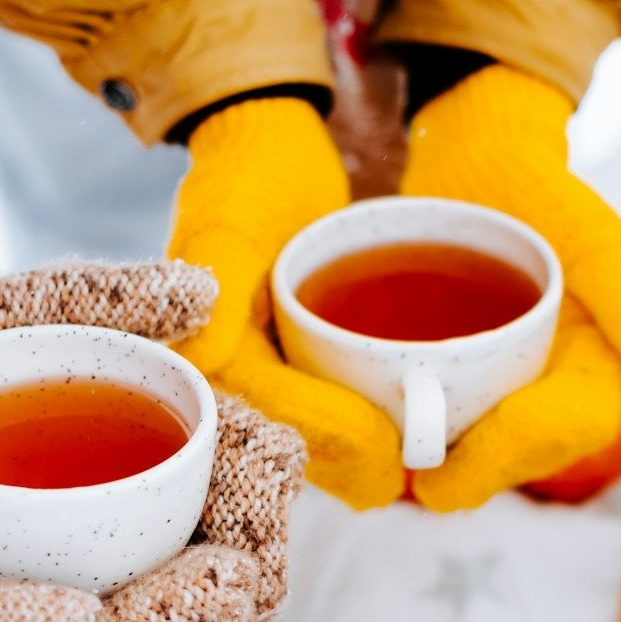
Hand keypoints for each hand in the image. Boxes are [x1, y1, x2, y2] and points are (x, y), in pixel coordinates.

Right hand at [168, 98, 404, 509]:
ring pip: (314, 430)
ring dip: (358, 456)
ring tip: (417, 477)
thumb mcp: (230, 216)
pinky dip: (365, 421)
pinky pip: (330, 402)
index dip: (330, 435)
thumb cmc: (245, 170)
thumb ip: (215, 269)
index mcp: (206, 348)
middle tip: (405, 484)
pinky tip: (406, 433)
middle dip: (348, 466)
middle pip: (293, 436)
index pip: (272, 409)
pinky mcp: (293, 357)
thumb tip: (203, 346)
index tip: (385, 454)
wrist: (264, 138)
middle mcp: (229, 368)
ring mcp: (263, 365)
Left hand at [398, 64, 620, 510]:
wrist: (479, 153)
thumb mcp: (590, 233)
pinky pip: (453, 424)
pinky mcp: (472, 377)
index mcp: (602, 364)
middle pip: (522, 458)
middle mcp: (562, 386)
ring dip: (442, 469)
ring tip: (381, 472)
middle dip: (471, 478)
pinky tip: (368, 440)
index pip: (563, 431)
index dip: (505, 460)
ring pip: (485, 453)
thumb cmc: (540, 185)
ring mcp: (515, 385)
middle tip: (407, 487)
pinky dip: (416, 437)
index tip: (442, 479)